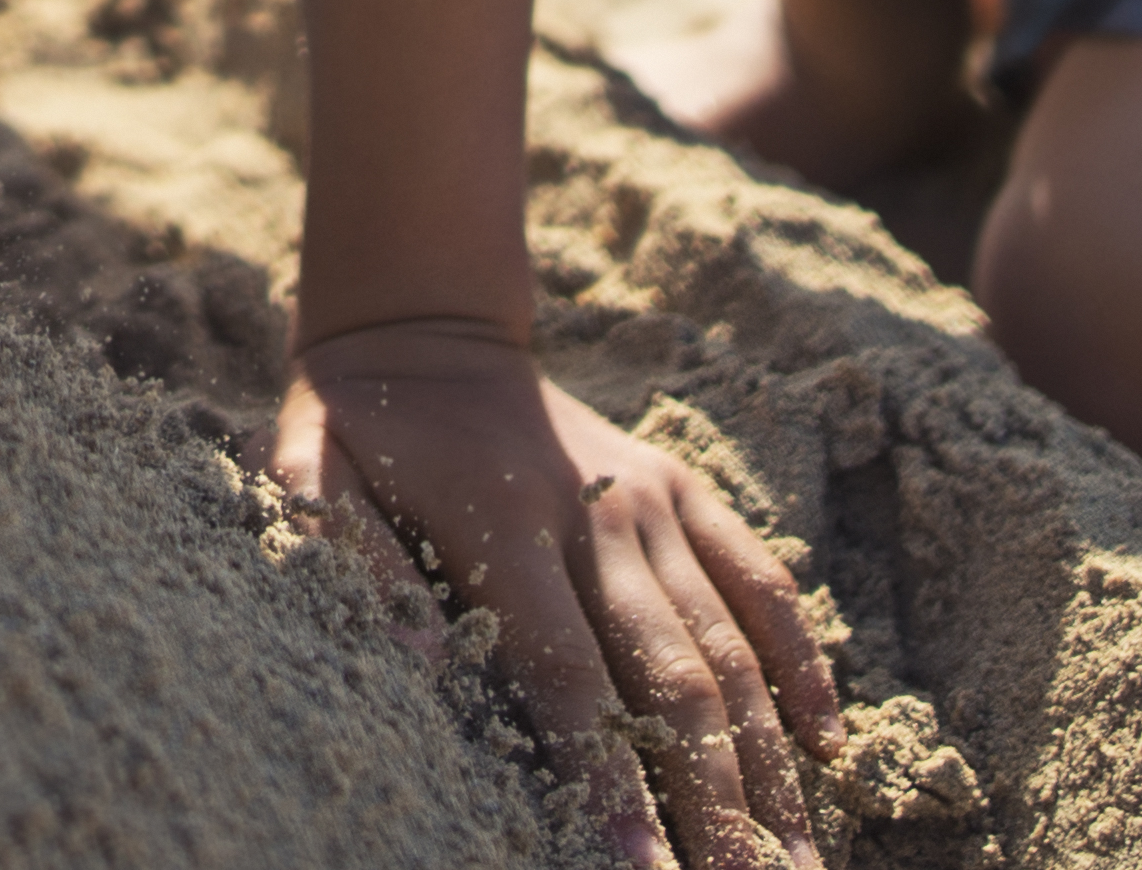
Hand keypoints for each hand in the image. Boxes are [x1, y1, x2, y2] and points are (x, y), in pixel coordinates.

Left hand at [280, 322, 837, 867]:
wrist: (431, 326)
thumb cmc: (363, 426)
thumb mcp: (314, 466)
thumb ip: (352, 557)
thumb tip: (416, 659)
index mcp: (506, 522)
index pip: (568, 679)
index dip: (607, 781)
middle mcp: (600, 514)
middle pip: (675, 682)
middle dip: (716, 806)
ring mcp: (655, 500)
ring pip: (734, 648)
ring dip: (771, 766)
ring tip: (797, 864)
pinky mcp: (687, 489)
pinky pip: (763, 583)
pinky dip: (802, 664)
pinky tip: (827, 750)